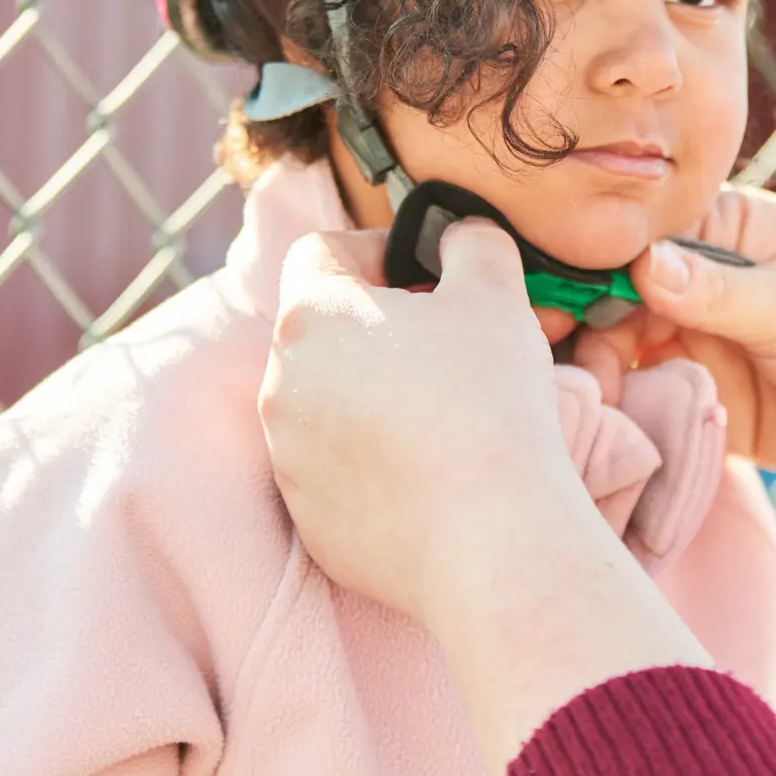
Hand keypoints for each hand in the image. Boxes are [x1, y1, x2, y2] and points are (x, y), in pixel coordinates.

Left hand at [260, 221, 580, 627]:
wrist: (492, 539)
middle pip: (322, 333)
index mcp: (311, 317)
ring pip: (326, 404)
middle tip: (446, 350)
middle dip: (378, 330)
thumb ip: (471, 242)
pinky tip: (433, 475)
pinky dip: (374, 465)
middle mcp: (279, 386)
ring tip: (443, 418)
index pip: (321, 252)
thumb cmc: (491, 403)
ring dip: (373, 397)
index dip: (377, 251)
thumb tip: (458, 237)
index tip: (427, 279)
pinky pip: (337, 472)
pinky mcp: (309, 521)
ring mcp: (288, 460)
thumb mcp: (496, 292)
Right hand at [580, 187, 775, 508]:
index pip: (638, 234)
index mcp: (730, 230)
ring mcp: (705, 350)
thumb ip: (714, 290)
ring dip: (601, 375)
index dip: (589, 259)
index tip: (549, 292)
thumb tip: (638, 263)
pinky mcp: (711, 411)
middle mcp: (706, 286)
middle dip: (584, 323)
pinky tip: (609, 428)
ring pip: (625, 355)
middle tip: (566, 356)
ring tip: (592, 398)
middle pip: (615, 296)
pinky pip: (652, 410)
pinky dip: (627, 417)